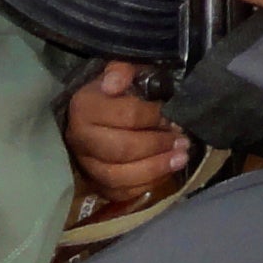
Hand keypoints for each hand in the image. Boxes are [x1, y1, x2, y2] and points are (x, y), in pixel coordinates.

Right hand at [64, 57, 196, 200]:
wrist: (98, 111)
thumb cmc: (118, 90)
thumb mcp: (123, 71)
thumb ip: (124, 70)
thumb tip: (116, 82)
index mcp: (85, 106)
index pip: (125, 115)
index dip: (154, 117)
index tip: (173, 117)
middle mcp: (80, 138)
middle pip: (122, 149)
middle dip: (157, 146)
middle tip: (183, 141)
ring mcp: (85, 164)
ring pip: (119, 176)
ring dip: (155, 168)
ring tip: (181, 158)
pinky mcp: (95, 183)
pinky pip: (120, 192)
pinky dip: (145, 185)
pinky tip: (165, 173)